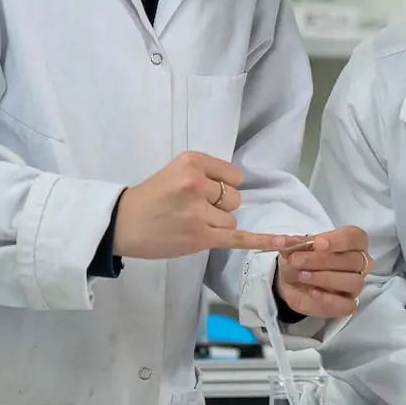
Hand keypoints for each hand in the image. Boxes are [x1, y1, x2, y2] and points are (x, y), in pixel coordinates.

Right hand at [111, 151, 290, 259]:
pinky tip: (282, 243)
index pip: (233, 176)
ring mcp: (199, 211)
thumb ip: (206, 174)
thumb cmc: (150, 197)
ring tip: (188, 224)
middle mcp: (197, 183)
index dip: (221, 187)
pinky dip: (262, 240)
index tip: (200, 192)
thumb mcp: (176, 170)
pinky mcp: (200, 236)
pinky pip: (238, 238)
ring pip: (231, 221)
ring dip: (216, 226)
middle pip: (234, 199)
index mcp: (192, 162)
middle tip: (189, 211)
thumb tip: (240, 187)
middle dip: (219, 207)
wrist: (123, 224)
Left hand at [273, 227, 370, 318]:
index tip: (317, 243)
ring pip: (354, 282)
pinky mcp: (347, 304)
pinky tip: (313, 292)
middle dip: (322, 260)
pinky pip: (347, 305)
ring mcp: (355, 284)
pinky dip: (328, 299)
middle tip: (297, 260)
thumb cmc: (302, 258)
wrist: (291, 280)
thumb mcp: (294, 247)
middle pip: (353, 260)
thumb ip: (291, 243)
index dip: (338, 241)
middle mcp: (360, 262)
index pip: (355, 237)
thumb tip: (280, 242)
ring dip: (325, 278)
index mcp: (352, 241)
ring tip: (303, 276)